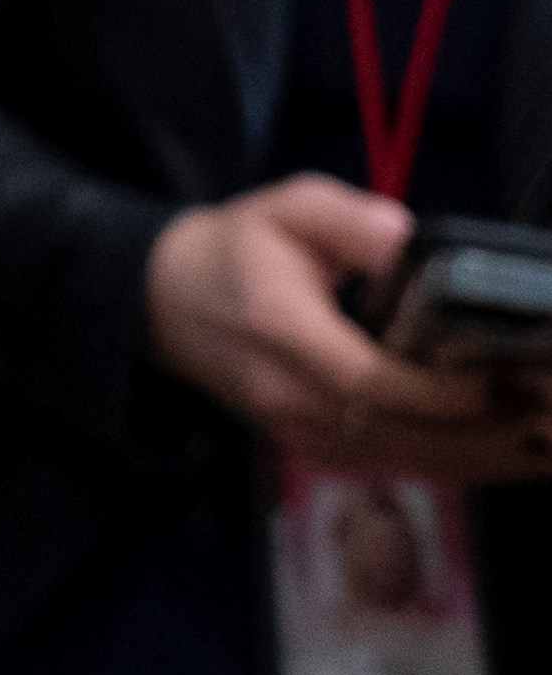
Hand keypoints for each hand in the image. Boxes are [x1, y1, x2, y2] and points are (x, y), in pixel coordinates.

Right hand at [145, 176, 551, 484]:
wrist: (161, 303)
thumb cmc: (234, 250)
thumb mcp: (285, 209)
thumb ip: (348, 219)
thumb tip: (410, 242)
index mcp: (285, 334)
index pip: (375, 384)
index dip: (449, 394)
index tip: (514, 380)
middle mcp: (293, 398)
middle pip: (406, 437)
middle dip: (491, 432)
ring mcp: (301, 432)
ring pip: (409, 462)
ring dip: (488, 458)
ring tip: (548, 438)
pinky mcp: (314, 450)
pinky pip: (397, 466)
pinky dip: (460, 464)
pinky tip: (510, 452)